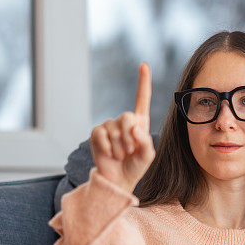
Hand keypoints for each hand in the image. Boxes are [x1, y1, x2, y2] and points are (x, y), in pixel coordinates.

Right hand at [89, 63, 155, 194]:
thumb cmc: (135, 166)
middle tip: (130, 151)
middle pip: (127, 117)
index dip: (143, 82)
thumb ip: (145, 141)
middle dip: (129, 137)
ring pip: (114, 129)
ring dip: (119, 146)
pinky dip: (107, 146)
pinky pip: (101, 134)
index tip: (143, 65)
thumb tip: (134, 127)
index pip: (142, 99)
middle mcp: (124, 121)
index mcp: (140, 123)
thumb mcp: (147, 155)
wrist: (118, 179)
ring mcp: (109, 126)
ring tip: (120, 155)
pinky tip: (109, 154)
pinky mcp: (97, 133)